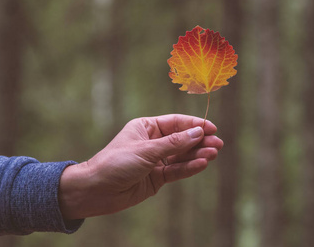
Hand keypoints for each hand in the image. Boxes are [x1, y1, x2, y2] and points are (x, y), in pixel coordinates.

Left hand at [59, 114, 222, 219]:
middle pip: (182, 140)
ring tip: (213, 153)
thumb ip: (174, 143)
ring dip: (197, 154)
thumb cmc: (116, 163)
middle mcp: (153, 142)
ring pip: (181, 156)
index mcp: (146, 127)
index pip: (175, 123)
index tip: (212, 128)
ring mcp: (156, 160)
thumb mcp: (146, 150)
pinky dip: (189, 168)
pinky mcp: (157, 177)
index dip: (194, 125)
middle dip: (200, 141)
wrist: (96, 190)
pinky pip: (176, 171)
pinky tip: (202, 164)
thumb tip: (198, 132)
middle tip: (218, 144)